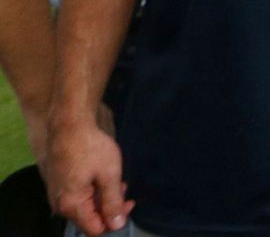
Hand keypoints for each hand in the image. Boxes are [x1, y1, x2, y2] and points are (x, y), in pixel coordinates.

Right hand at [45, 119, 133, 234]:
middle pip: (89, 218)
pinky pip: (77, 196)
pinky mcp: (58, 184)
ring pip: (84, 206)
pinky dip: (93, 191)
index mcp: (71, 206)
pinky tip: (104, 178)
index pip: (95, 229)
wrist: (69, 126)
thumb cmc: (90, 148)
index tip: (129, 202)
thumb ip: (113, 202)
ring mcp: (57, 194)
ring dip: (103, 198)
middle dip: (110, 207)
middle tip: (126, 190)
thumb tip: (117, 225)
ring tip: (118, 181)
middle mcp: (60, 205)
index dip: (114, 220)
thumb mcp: (109, 174)